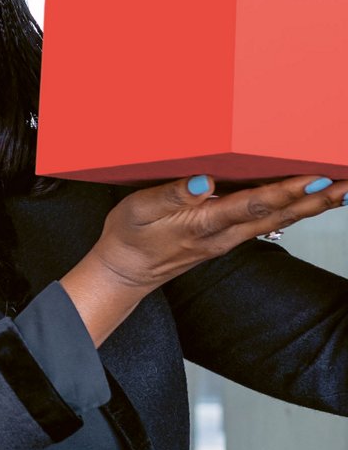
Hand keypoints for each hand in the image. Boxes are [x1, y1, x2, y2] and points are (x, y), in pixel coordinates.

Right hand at [61, 174, 347, 345]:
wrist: (124, 272)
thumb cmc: (128, 236)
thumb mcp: (139, 210)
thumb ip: (171, 194)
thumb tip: (204, 180)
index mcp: (204, 223)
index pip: (254, 205)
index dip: (287, 190)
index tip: (316, 177)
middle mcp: (224, 234)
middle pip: (278, 215)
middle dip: (314, 199)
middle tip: (345, 182)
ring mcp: (228, 239)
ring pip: (278, 221)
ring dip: (311, 206)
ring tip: (339, 190)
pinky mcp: (226, 239)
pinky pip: (267, 223)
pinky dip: (291, 211)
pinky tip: (303, 202)